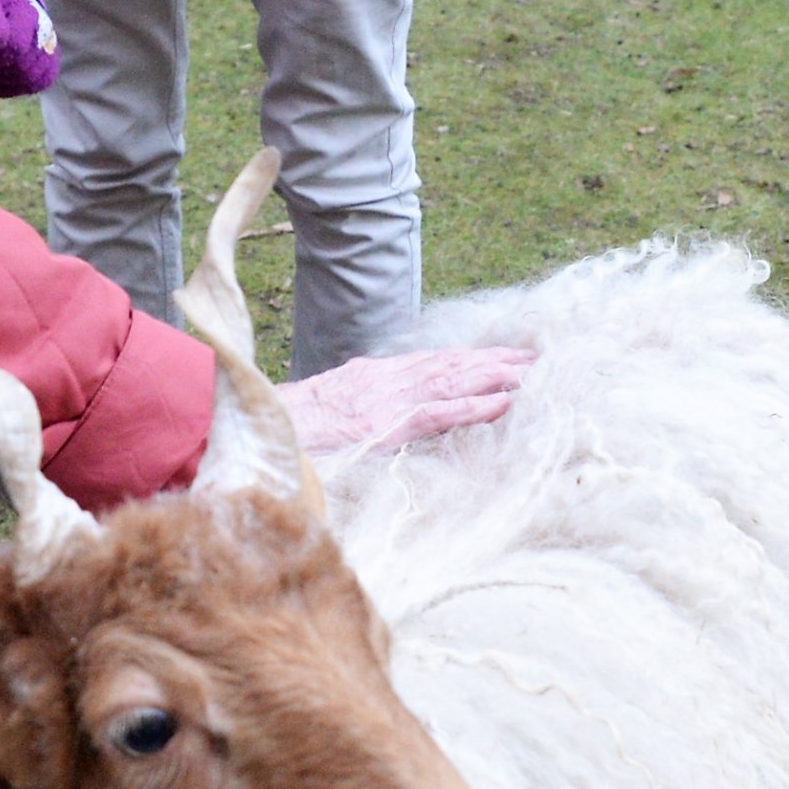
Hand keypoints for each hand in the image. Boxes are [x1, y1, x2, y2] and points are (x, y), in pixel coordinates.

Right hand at [280, 344, 534, 456]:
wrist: (251, 431)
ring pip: (450, 381)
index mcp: (367, 379)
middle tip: (537, 358)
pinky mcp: (380, 426)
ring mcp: (381, 401)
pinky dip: (471, 407)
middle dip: (492, 361)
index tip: (503, 357)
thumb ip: (353, 411)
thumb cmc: (280, 430)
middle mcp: (380, 381)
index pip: (428, 364)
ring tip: (532, 373)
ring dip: (494, 376)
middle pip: (447, 365)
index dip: (468, 359)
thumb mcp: (322, 413)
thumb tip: (369, 419)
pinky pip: (435, 414)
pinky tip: (503, 404)